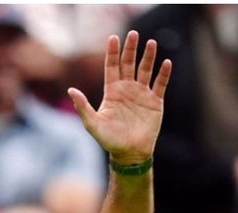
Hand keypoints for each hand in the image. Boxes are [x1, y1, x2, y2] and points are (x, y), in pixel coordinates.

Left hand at [68, 31, 171, 164]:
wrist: (130, 154)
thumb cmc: (110, 140)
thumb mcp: (92, 124)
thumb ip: (82, 106)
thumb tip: (70, 90)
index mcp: (112, 91)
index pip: (112, 67)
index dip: (113, 52)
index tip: (114, 38)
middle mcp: (127, 89)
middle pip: (129, 64)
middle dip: (131, 49)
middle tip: (134, 34)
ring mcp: (142, 95)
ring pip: (146, 70)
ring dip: (149, 57)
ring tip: (152, 43)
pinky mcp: (155, 103)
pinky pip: (160, 85)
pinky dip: (163, 74)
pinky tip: (166, 63)